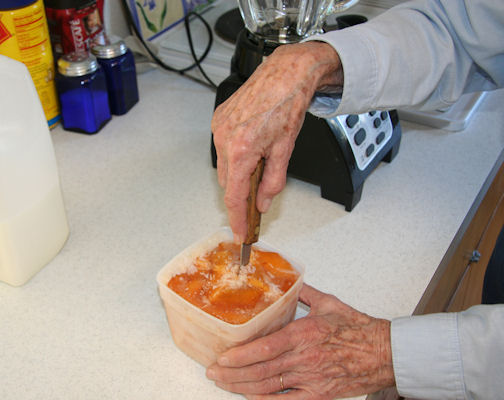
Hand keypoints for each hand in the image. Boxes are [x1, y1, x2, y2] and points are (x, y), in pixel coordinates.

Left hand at [206, 283, 394, 398]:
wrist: (386, 352)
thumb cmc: (358, 329)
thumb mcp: (329, 303)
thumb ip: (303, 294)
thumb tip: (286, 283)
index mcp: (305, 334)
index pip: (265, 348)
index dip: (240, 356)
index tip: (222, 358)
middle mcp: (304, 358)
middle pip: (260, 370)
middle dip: (232, 374)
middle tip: (213, 373)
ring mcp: (311, 379)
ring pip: (269, 387)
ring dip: (242, 388)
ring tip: (224, 385)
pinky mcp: (319, 394)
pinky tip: (251, 399)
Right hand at [211, 41, 342, 241]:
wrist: (284, 73)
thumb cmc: (287, 105)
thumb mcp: (285, 150)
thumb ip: (272, 182)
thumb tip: (262, 203)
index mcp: (242, 150)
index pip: (234, 196)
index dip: (236, 218)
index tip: (239, 232)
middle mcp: (225, 139)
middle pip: (227, 182)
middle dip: (241, 192)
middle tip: (258, 193)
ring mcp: (219, 128)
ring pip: (224, 166)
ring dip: (238, 171)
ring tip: (260, 158)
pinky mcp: (218, 119)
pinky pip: (222, 147)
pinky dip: (234, 154)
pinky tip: (251, 144)